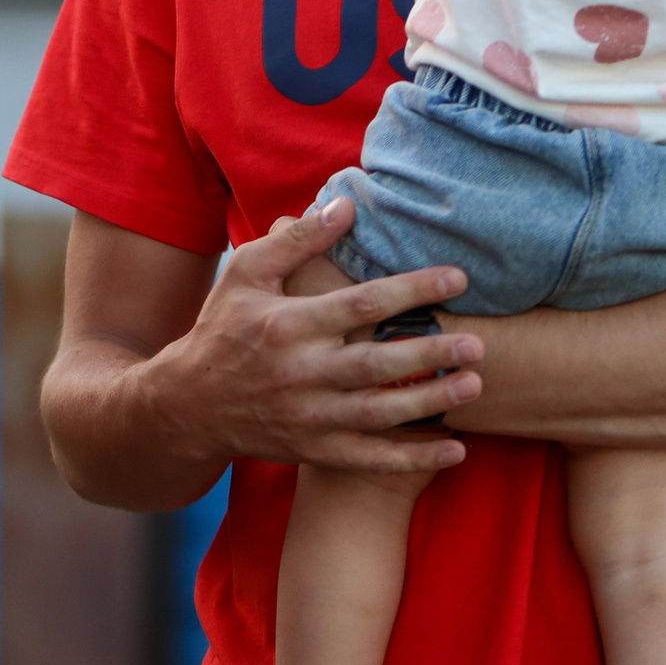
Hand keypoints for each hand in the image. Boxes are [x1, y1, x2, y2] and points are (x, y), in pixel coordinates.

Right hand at [136, 197, 484, 474]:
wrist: (188, 405)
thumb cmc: (223, 328)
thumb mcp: (247, 273)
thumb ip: (296, 240)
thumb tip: (347, 205)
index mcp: (286, 325)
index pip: (359, 305)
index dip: (411, 290)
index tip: (458, 278)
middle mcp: (300, 373)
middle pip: (375, 364)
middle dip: (429, 353)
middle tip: (477, 343)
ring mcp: (308, 417)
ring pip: (379, 414)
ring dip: (430, 401)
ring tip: (474, 386)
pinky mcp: (314, 450)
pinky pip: (370, 459)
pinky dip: (413, 458)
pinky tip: (456, 450)